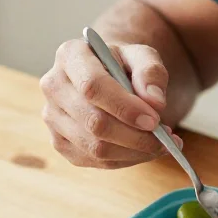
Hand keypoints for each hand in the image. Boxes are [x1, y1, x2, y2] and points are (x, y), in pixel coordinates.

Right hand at [40, 37, 182, 169]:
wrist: (107, 75)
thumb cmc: (123, 64)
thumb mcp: (143, 56)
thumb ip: (151, 72)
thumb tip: (155, 102)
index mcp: (71, 56)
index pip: (92, 87)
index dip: (125, 107)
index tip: (154, 120)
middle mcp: (54, 86)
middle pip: (93, 122)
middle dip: (135, 136)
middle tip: (165, 138)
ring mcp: (52, 117)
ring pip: (95, 147)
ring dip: (134, 152)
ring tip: (160, 144)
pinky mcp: (60, 142)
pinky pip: (95, 161)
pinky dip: (126, 160)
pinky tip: (142, 149)